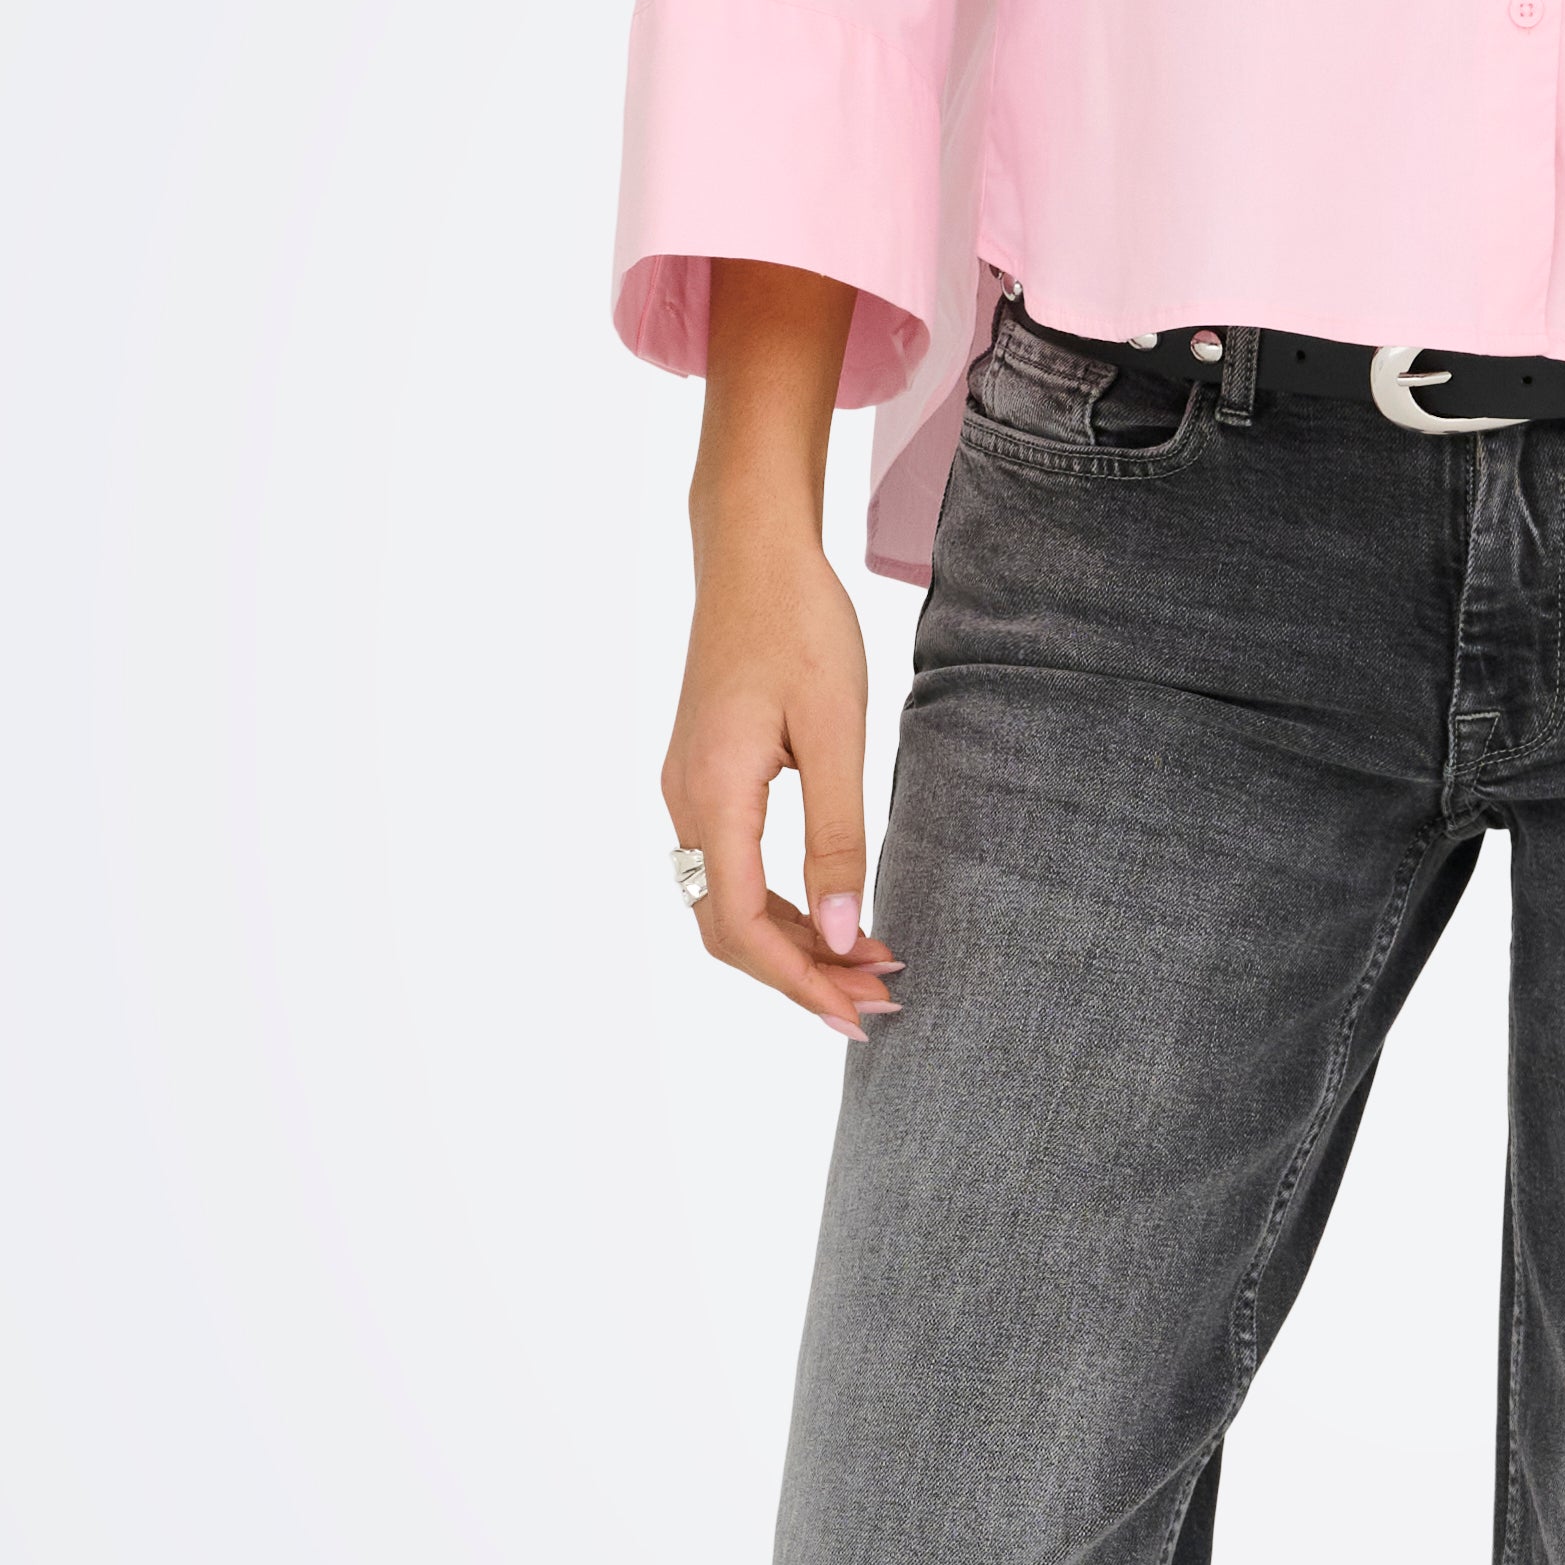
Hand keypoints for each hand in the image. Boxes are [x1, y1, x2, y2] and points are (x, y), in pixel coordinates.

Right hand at [665, 261, 902, 1034]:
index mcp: (712, 796)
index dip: (800, 981)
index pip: (743, 926)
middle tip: (880, 1003)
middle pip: (728, 929)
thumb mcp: (836, 732)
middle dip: (801, 975)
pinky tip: (834, 912)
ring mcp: (687, 791)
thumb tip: (842, 935)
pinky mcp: (703, 777)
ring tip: (870, 967)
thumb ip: (838, 836)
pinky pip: (730, 866)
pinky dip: (781, 903)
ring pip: (727, 901)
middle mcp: (683, 803)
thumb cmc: (799, 626)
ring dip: (794, 943)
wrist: (750, 551)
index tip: (859, 1014)